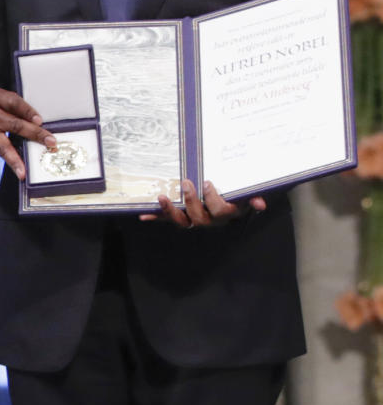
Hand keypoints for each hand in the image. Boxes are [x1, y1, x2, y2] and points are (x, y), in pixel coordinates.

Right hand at [0, 88, 56, 181]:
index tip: (40, 121)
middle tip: (50, 142)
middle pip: (14, 124)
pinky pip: (0, 152)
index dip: (27, 111)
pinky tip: (19, 171)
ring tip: (24, 171)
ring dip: (16, 159)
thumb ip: (15, 107)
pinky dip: (11, 161)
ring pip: (3, 145)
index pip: (14, 102)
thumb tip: (39, 125)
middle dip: (34, 134)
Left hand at [143, 179, 266, 227]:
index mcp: (225, 213)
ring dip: (170, 210)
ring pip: (181, 221)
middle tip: (187, 183)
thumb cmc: (238, 195)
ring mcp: (193, 219)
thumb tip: (260, 203)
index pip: (219, 210)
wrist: (229, 200)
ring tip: (161, 197)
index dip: (212, 199)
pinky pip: (167, 219)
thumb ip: (252, 197)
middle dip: (191, 201)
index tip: (208, 182)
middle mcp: (209, 220)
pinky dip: (156, 216)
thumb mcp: (246, 194)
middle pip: (198, 218)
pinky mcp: (181, 216)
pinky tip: (143, 214)